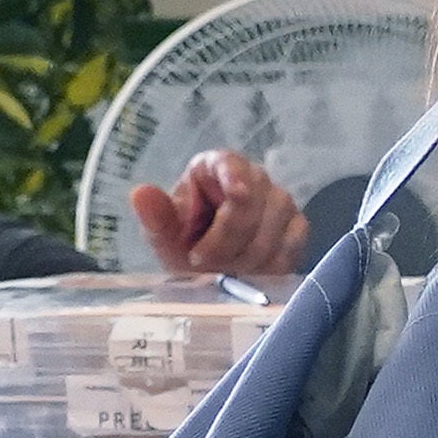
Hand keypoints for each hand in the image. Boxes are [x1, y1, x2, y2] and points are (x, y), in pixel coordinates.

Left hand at [129, 148, 310, 279]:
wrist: (212, 271)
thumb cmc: (187, 244)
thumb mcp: (164, 235)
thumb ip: (156, 217)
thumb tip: (141, 194)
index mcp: (214, 168)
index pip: (230, 162)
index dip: (235, 175)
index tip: (236, 194)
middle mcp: (252, 178)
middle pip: (254, 200)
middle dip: (229, 238)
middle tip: (203, 262)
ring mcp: (279, 202)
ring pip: (276, 223)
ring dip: (249, 255)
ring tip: (225, 272)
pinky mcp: (296, 227)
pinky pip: (293, 243)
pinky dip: (272, 263)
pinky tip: (253, 275)